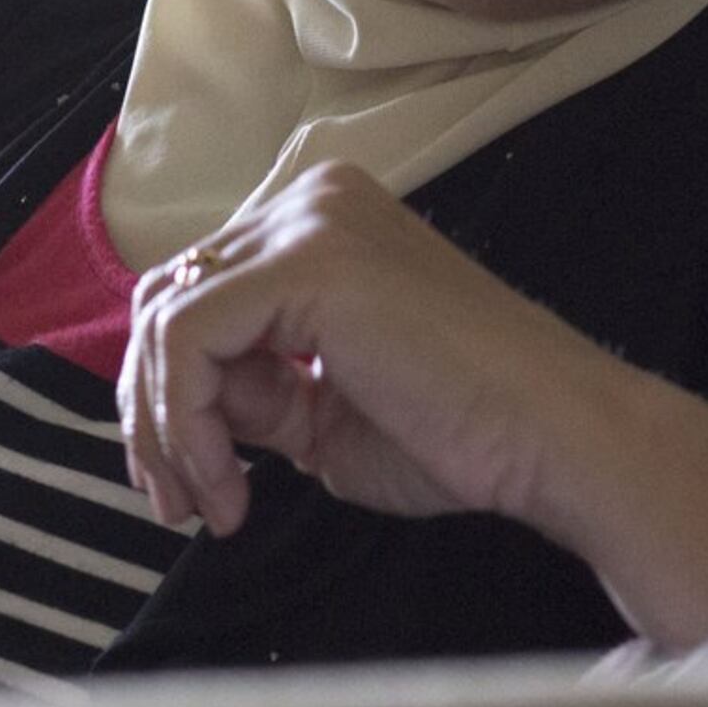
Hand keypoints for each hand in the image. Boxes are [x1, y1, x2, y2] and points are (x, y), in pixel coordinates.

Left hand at [117, 165, 611, 539]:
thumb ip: (256, 391)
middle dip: (154, 412)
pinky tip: (231, 487)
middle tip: (177, 505)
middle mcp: (310, 200)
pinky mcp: (306, 261)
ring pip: (166, 317)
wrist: (552, 438)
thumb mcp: (324, 413)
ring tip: (211, 506)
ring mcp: (309, 221)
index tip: (189, 486)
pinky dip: (187, 422)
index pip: (200, 293)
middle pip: (168, 296)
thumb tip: (185, 406)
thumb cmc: (465, 437)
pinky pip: (189, 338)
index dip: (170, 394)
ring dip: (169, 428)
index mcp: (322, 222)